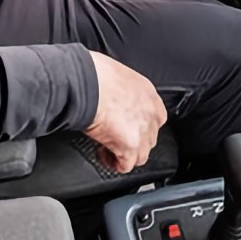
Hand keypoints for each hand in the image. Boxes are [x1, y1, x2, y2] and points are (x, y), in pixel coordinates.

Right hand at [84, 52, 167, 173]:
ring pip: (141, 155)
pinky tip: (103, 155)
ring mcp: (142, 131)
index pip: (156, 117)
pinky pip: (126, 165)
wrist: (85, 83)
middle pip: (150, 138)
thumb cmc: (93, 74)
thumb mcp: (116, 75)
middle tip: (116, 138)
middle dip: (134, 141)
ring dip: (126, 155)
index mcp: (148, 93)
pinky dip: (114, 164)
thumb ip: (122, 91)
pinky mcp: (129, 146)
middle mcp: (150, 113)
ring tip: (109, 150)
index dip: (140, 125)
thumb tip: (112, 97)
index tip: (126, 126)